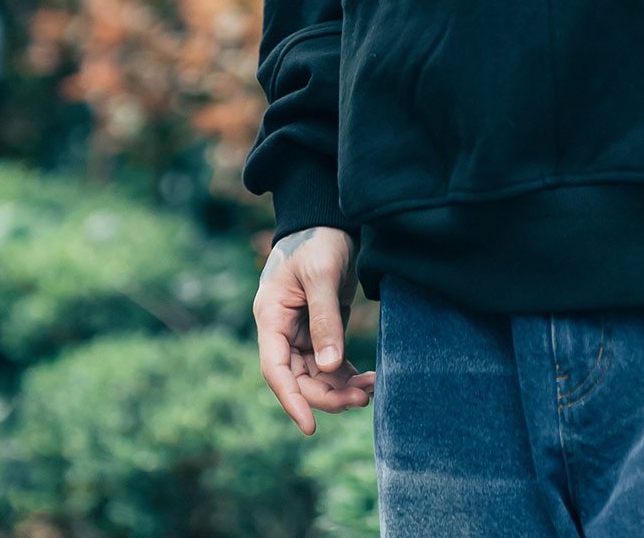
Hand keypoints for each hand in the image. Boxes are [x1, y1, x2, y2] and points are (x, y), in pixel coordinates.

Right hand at [254, 225, 375, 434]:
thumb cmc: (318, 239)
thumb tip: (331, 367)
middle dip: (328, 395)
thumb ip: (325, 319)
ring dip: (340, 388)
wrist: (329, 216)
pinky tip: (367, 380)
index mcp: (271, 317)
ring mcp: (300, 330)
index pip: (275, 370)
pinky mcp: (321, 327)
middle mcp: (281, 329)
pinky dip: (346, 374)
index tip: (310, 427)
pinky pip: (329, 362)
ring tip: (372, 389)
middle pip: (298, 378)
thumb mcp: (321, 276)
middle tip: (363, 399)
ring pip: (316, 375)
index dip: (292, 400)